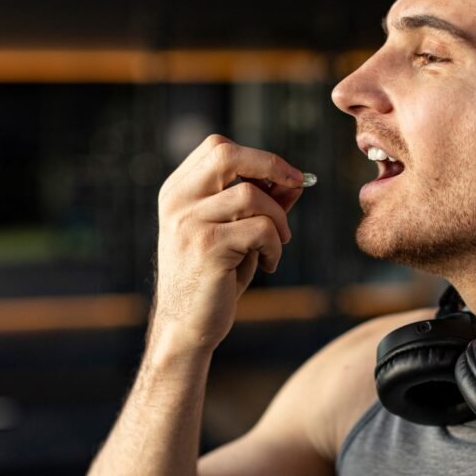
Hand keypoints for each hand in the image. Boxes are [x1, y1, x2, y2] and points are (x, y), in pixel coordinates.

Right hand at [151, 134, 305, 351]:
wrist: (186, 328)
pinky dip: (275, 246)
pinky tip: (269, 264)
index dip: (258, 157)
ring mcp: (188, 222)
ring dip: (278, 220)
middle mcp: (177, 201)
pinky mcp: (206, 246)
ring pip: (252, 196)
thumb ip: (263, 205)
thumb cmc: (214, 279)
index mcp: (178, 192)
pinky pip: (260, 229)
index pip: (218, 147)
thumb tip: (297, 181)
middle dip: (270, 165)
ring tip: (277, 244)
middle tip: (296, 183)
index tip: (287, 176)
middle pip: (226, 154)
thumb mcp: (239, 235)